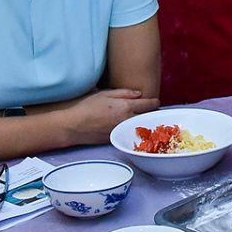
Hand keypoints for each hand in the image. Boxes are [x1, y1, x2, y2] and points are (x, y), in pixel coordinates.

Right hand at [43, 88, 158, 145]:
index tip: (157, 102)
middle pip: (146, 117)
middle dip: (150, 114)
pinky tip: (130, 127)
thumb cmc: (87, 107)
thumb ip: (124, 93)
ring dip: (142, 123)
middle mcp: (127, 120)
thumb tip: (138, 94)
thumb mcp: (105, 94)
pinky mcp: (116, 139)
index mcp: (125, 106)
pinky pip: (128, 133)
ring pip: (139, 127)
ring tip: (143, 120)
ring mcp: (122, 131)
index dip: (154, 103)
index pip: (147, 105)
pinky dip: (132, 130)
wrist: (75, 126)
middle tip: (152, 111)